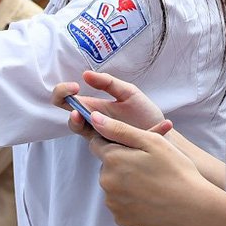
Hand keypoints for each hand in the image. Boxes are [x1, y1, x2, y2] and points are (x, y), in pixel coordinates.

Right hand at [51, 70, 172, 136]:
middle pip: (72, 122)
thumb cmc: (143, 112)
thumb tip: (85, 74)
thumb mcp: (128, 92)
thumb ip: (108, 83)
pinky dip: (131, 134)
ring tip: (83, 116)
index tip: (74, 87)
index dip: (62, 93)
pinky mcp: (117, 151)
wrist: (164, 131)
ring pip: (86, 137)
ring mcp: (104, 139)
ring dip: (81, 126)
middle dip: (71, 115)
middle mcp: (95, 125)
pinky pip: (114, 147)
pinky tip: (158, 124)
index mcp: (93, 108)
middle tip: (77, 110)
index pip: (66, 102)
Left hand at [83, 111, 212, 225]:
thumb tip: (95, 119)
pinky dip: (130, 200)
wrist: (193, 209)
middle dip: (121, 163)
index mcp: (113, 159)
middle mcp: (106, 182)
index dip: (115, 142)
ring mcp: (113, 203)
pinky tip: (149, 198)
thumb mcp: (151, 141)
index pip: (97, 144)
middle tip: (148, 166)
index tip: (133, 148)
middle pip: (106, 165)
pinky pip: (119, 204)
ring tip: (151, 183)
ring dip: (125, 182)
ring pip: (113, 185)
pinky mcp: (121, 219)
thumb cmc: (176, 172)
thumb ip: (119, 129)